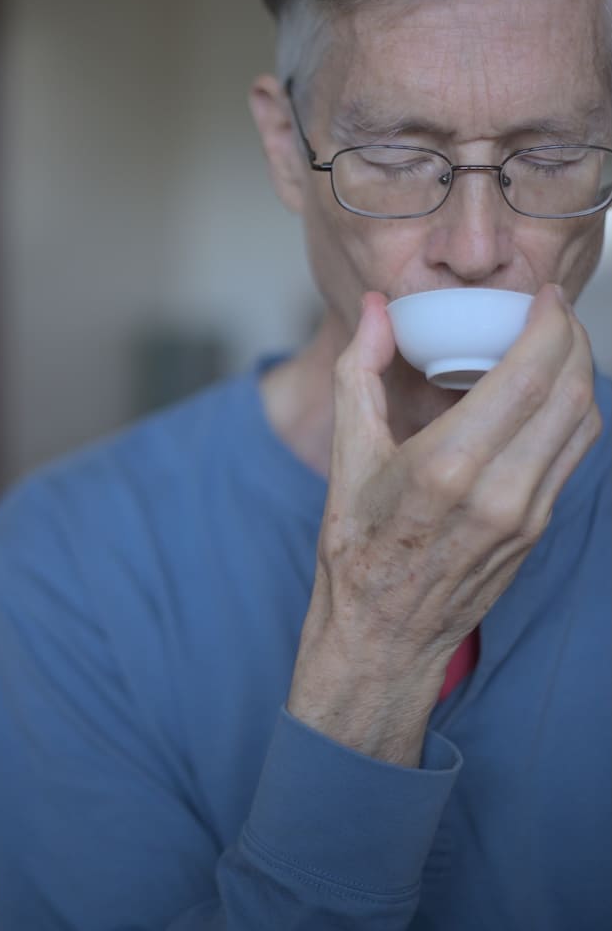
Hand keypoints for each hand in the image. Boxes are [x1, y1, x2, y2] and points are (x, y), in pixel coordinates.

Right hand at [287, 284, 600, 764]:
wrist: (384, 634)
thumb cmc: (358, 547)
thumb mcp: (348, 456)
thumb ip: (361, 372)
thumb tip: (377, 308)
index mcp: (445, 466)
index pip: (527, 377)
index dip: (548, 325)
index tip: (542, 296)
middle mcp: (498, 491)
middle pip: (567, 392)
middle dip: (571, 338)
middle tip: (552, 310)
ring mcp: (526, 514)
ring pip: (583, 422)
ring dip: (579, 371)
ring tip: (555, 344)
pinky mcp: (538, 528)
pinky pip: (574, 454)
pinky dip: (573, 410)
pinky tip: (549, 392)